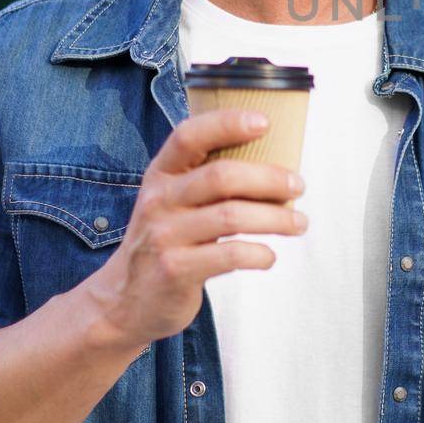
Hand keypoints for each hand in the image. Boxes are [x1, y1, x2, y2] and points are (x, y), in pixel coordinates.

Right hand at [80, 109, 306, 350]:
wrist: (125, 300)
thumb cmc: (166, 240)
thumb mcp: (171, 202)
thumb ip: (206, 180)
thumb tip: (276, 166)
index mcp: (161, 174)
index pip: (189, 136)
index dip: (226, 124)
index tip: (264, 122)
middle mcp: (159, 200)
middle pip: (222, 176)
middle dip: (269, 178)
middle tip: (298, 186)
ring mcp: (164, 236)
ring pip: (232, 216)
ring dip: (276, 218)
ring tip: (299, 223)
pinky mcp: (175, 270)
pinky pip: (230, 255)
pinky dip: (259, 254)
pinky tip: (269, 256)